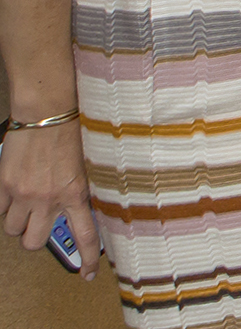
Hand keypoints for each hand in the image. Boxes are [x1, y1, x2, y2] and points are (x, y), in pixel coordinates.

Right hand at [0, 120, 100, 277]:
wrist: (48, 112)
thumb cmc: (71, 133)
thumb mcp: (86, 164)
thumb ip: (79, 189)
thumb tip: (78, 206)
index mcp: (76, 193)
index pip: (85, 235)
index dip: (88, 258)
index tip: (88, 274)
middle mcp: (49, 199)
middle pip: (33, 243)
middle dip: (34, 237)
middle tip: (38, 222)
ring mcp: (23, 194)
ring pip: (13, 229)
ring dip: (18, 220)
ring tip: (26, 201)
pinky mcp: (4, 185)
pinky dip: (4, 205)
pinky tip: (13, 190)